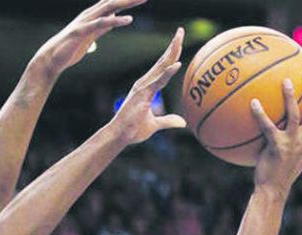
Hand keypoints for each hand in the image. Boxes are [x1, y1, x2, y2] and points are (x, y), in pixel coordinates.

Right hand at [34, 0, 146, 78]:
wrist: (52, 58)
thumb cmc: (70, 48)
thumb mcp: (91, 36)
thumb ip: (102, 27)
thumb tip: (114, 21)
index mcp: (93, 15)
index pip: (113, 3)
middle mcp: (90, 14)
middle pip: (114, 1)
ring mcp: (86, 21)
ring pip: (109, 8)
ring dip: (126, 2)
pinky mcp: (83, 30)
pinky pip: (102, 23)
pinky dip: (116, 20)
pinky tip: (129, 20)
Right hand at [110, 27, 186, 144]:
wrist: (119, 136)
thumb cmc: (132, 130)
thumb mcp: (155, 125)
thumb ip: (168, 121)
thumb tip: (182, 122)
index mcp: (147, 87)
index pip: (162, 68)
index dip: (171, 55)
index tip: (178, 42)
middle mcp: (144, 83)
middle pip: (162, 62)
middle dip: (172, 46)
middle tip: (180, 31)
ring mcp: (143, 87)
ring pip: (160, 67)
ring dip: (171, 53)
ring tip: (179, 38)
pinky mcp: (143, 95)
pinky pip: (158, 82)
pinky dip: (168, 73)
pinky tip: (177, 64)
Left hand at [250, 75, 301, 199]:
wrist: (273, 190)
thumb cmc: (277, 174)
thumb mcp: (289, 157)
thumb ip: (290, 142)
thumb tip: (280, 127)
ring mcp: (293, 144)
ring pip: (295, 115)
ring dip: (291, 97)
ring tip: (286, 81)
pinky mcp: (278, 147)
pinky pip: (268, 127)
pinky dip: (261, 114)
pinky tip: (253, 103)